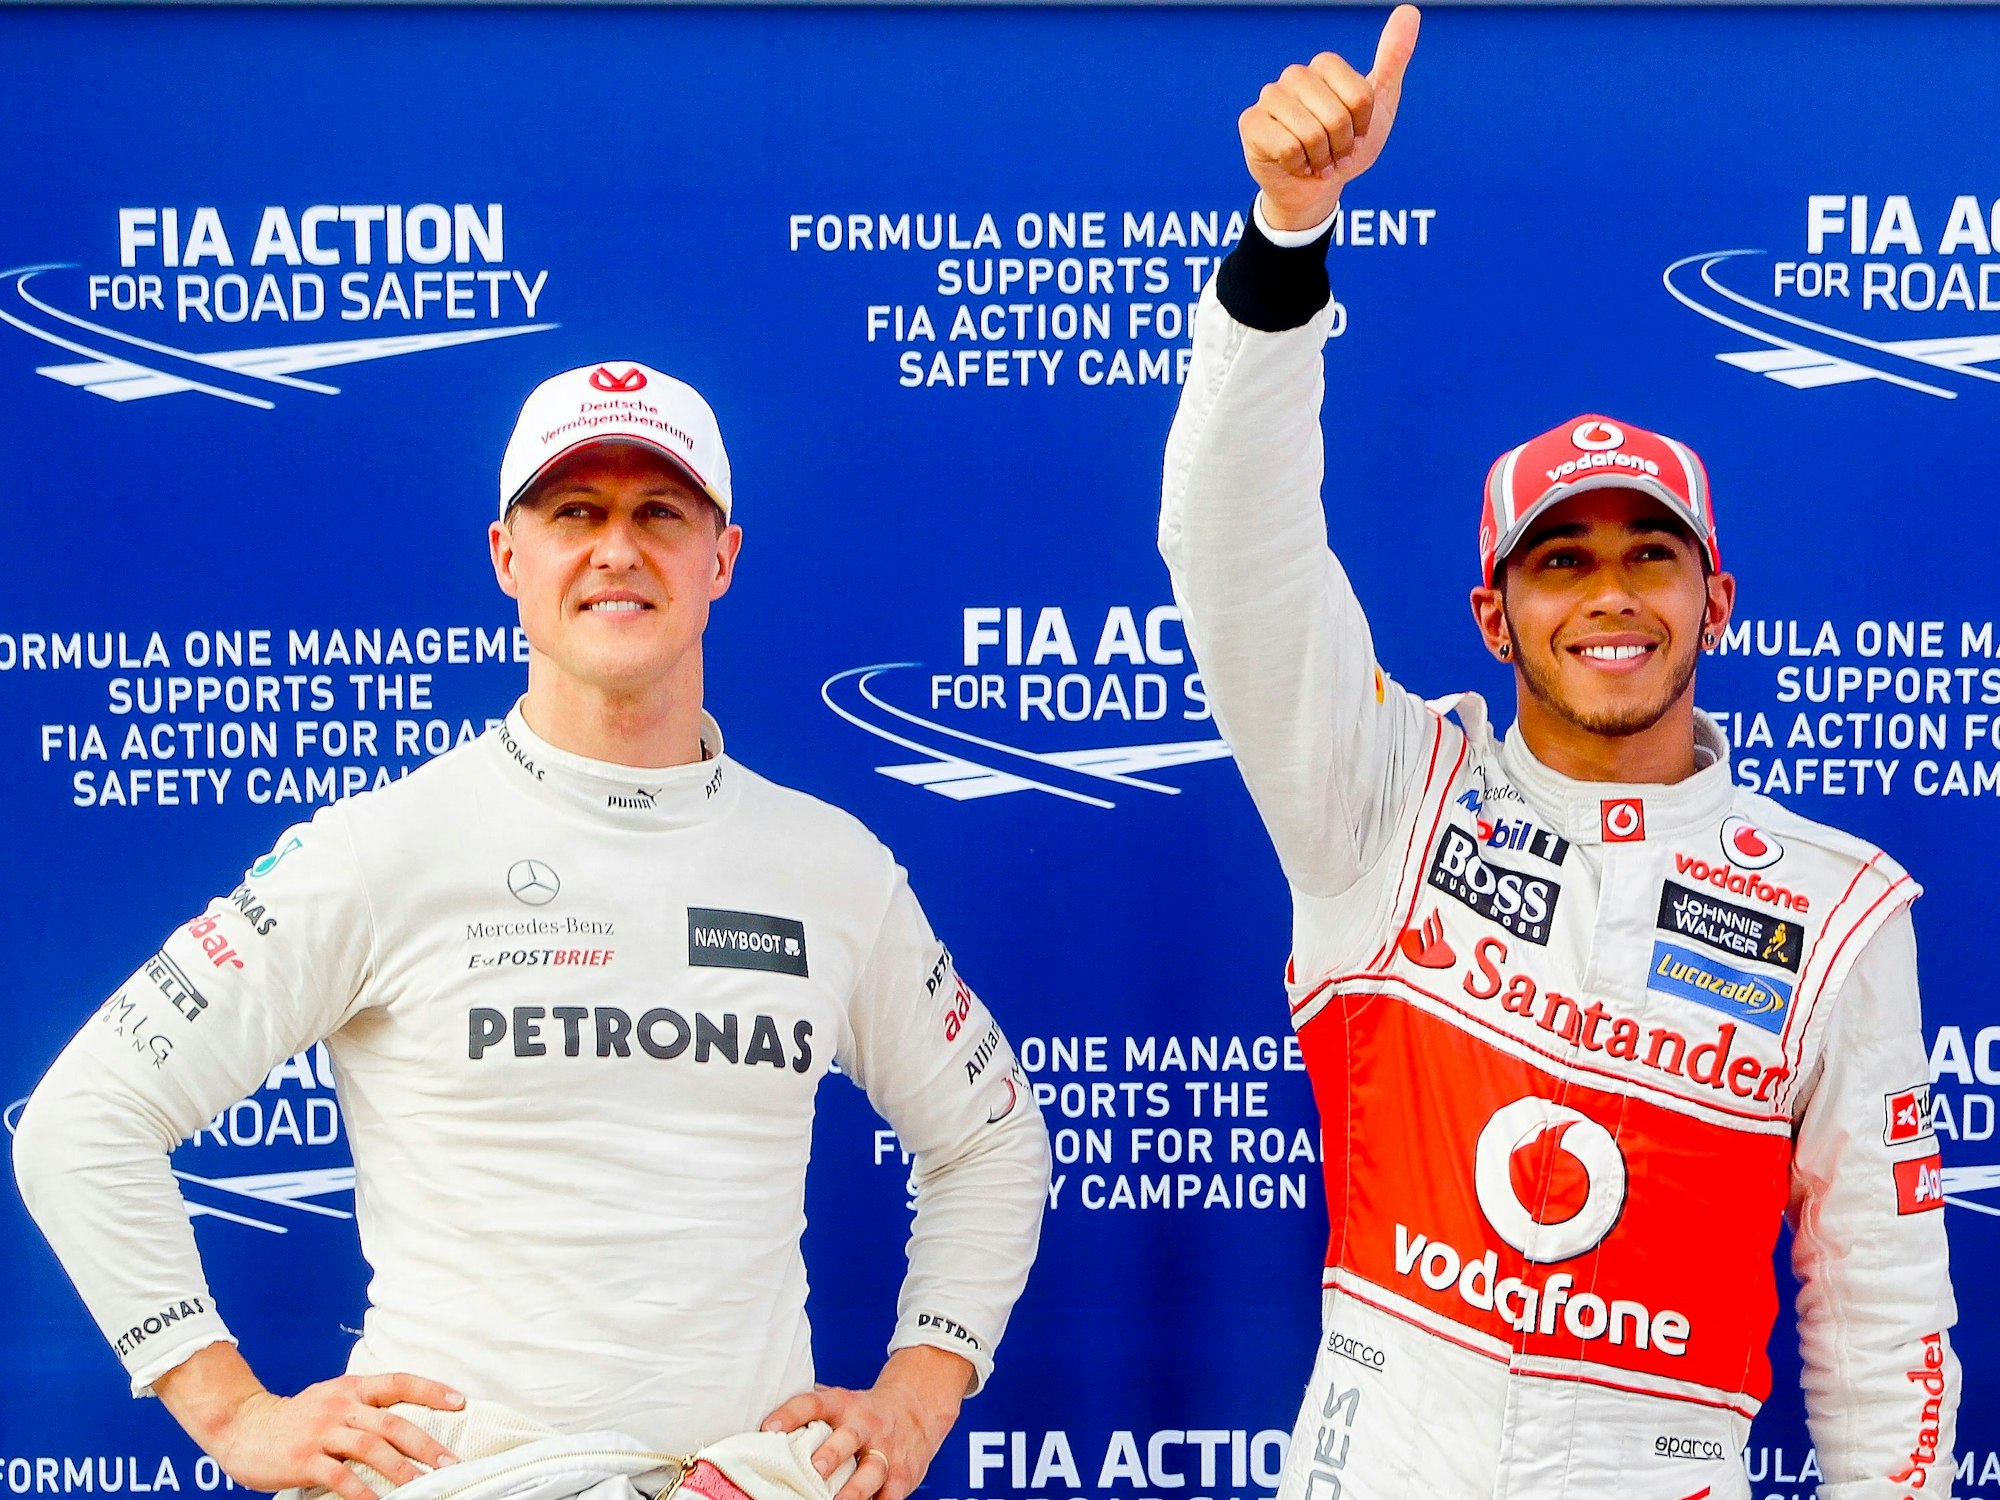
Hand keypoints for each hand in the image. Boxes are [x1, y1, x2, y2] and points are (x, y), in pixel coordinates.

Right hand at [156, 1344, 463, 1499]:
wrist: (241, 1425)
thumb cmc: (296, 1417)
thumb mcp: (332, 1399)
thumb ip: (365, 1410)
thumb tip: (408, 1430)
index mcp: (352, 1388)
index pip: (399, 1382)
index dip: (432, 1390)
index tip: (460, 1402)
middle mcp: (340, 1405)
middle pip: (391, 1422)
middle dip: (425, 1444)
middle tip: (450, 1462)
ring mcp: (321, 1431)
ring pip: (370, 1448)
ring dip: (400, 1469)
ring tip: (424, 1484)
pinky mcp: (304, 1458)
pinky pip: (339, 1477)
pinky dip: (362, 1491)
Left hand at [760, 1346, 973, 1499]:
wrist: (917, 1407)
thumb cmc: (865, 1412)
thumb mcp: (840, 1402)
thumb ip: (810, 1411)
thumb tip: (764, 1425)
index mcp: (843, 1405)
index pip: (813, 1403)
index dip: (790, 1413)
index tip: (768, 1427)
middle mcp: (864, 1425)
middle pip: (848, 1437)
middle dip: (832, 1453)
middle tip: (816, 1467)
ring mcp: (885, 1450)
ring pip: (872, 1470)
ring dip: (855, 1488)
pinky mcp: (901, 1474)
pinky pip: (890, 1494)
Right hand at [1239, 5, 1421, 230]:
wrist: (1314, 189)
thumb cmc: (1346, 147)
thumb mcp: (1380, 104)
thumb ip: (1393, 57)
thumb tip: (1409, 11)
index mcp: (1325, 66)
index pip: (1359, 98)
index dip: (1362, 127)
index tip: (1355, 134)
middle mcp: (1295, 75)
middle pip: (1335, 117)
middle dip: (1341, 147)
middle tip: (1334, 154)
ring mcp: (1270, 97)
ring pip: (1310, 134)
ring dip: (1321, 159)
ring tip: (1317, 161)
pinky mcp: (1251, 122)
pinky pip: (1287, 147)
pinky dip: (1298, 166)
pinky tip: (1295, 165)